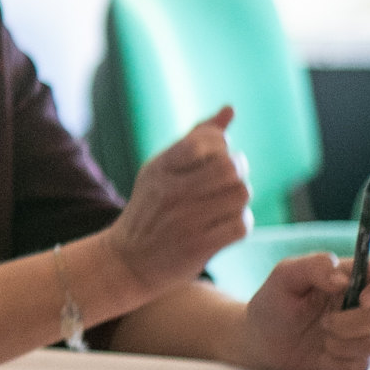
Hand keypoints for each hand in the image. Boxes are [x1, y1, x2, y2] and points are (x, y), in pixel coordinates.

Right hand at [104, 107, 252, 293]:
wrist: (128, 259)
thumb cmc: (151, 208)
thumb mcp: (163, 169)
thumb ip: (197, 138)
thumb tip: (230, 109)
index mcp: (160, 168)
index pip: (205, 141)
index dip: (220, 146)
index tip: (213, 158)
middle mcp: (171, 192)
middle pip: (230, 167)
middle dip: (237, 172)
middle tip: (225, 183)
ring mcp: (185, 220)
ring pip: (240, 194)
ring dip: (239, 199)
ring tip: (224, 204)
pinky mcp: (198, 246)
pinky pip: (240, 225)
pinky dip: (239, 224)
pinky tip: (225, 225)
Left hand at [232, 252, 369, 369]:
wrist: (260, 343)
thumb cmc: (273, 303)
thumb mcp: (284, 276)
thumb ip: (313, 266)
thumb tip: (343, 278)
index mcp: (353, 278)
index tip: (365, 298)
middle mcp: (364, 306)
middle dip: (355, 321)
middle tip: (325, 322)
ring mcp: (364, 335)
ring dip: (340, 341)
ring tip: (318, 335)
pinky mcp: (356, 360)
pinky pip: (361, 364)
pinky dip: (336, 360)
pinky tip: (320, 354)